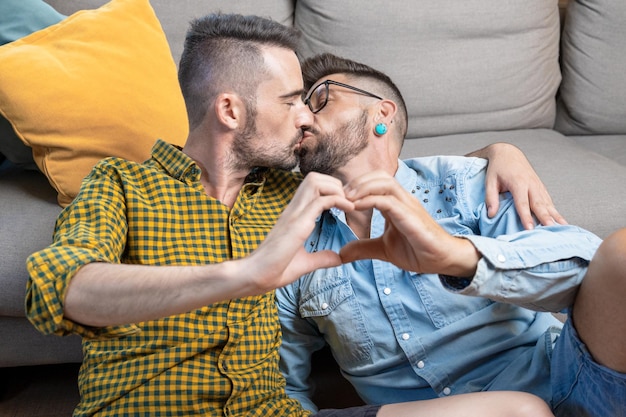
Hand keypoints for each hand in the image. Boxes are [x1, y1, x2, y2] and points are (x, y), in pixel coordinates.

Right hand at [245, 172, 354, 291]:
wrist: (255, 276)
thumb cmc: (274, 270)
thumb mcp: (305, 263)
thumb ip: (321, 258)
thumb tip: (338, 258)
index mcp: (294, 215)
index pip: (312, 187)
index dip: (332, 190)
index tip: (345, 205)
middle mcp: (293, 210)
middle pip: (314, 177)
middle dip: (335, 184)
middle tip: (348, 202)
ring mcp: (294, 214)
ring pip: (315, 182)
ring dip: (335, 188)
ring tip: (347, 204)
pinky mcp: (297, 224)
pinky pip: (320, 201)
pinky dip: (338, 200)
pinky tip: (348, 210)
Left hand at [339, 171, 478, 275]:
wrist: (441, 260)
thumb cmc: (417, 251)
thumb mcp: (383, 249)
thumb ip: (363, 248)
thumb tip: (341, 253)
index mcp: (395, 203)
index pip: (376, 182)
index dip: (356, 185)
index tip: (339, 198)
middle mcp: (402, 200)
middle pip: (380, 175)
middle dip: (358, 181)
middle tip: (340, 195)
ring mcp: (408, 206)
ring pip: (385, 183)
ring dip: (363, 187)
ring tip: (347, 199)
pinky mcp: (411, 217)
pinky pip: (389, 201)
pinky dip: (371, 200)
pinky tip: (357, 207)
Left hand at [468, 143, 566, 228]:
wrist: (508, 152)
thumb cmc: (498, 168)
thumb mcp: (490, 181)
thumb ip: (491, 198)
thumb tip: (491, 215)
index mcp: (518, 182)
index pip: (522, 203)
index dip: (526, 216)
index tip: (530, 229)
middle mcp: (531, 184)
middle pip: (539, 203)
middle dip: (546, 217)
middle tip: (551, 229)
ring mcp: (537, 185)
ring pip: (547, 202)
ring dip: (555, 215)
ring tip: (562, 228)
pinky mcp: (540, 186)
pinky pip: (548, 200)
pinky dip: (555, 210)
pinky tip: (560, 221)